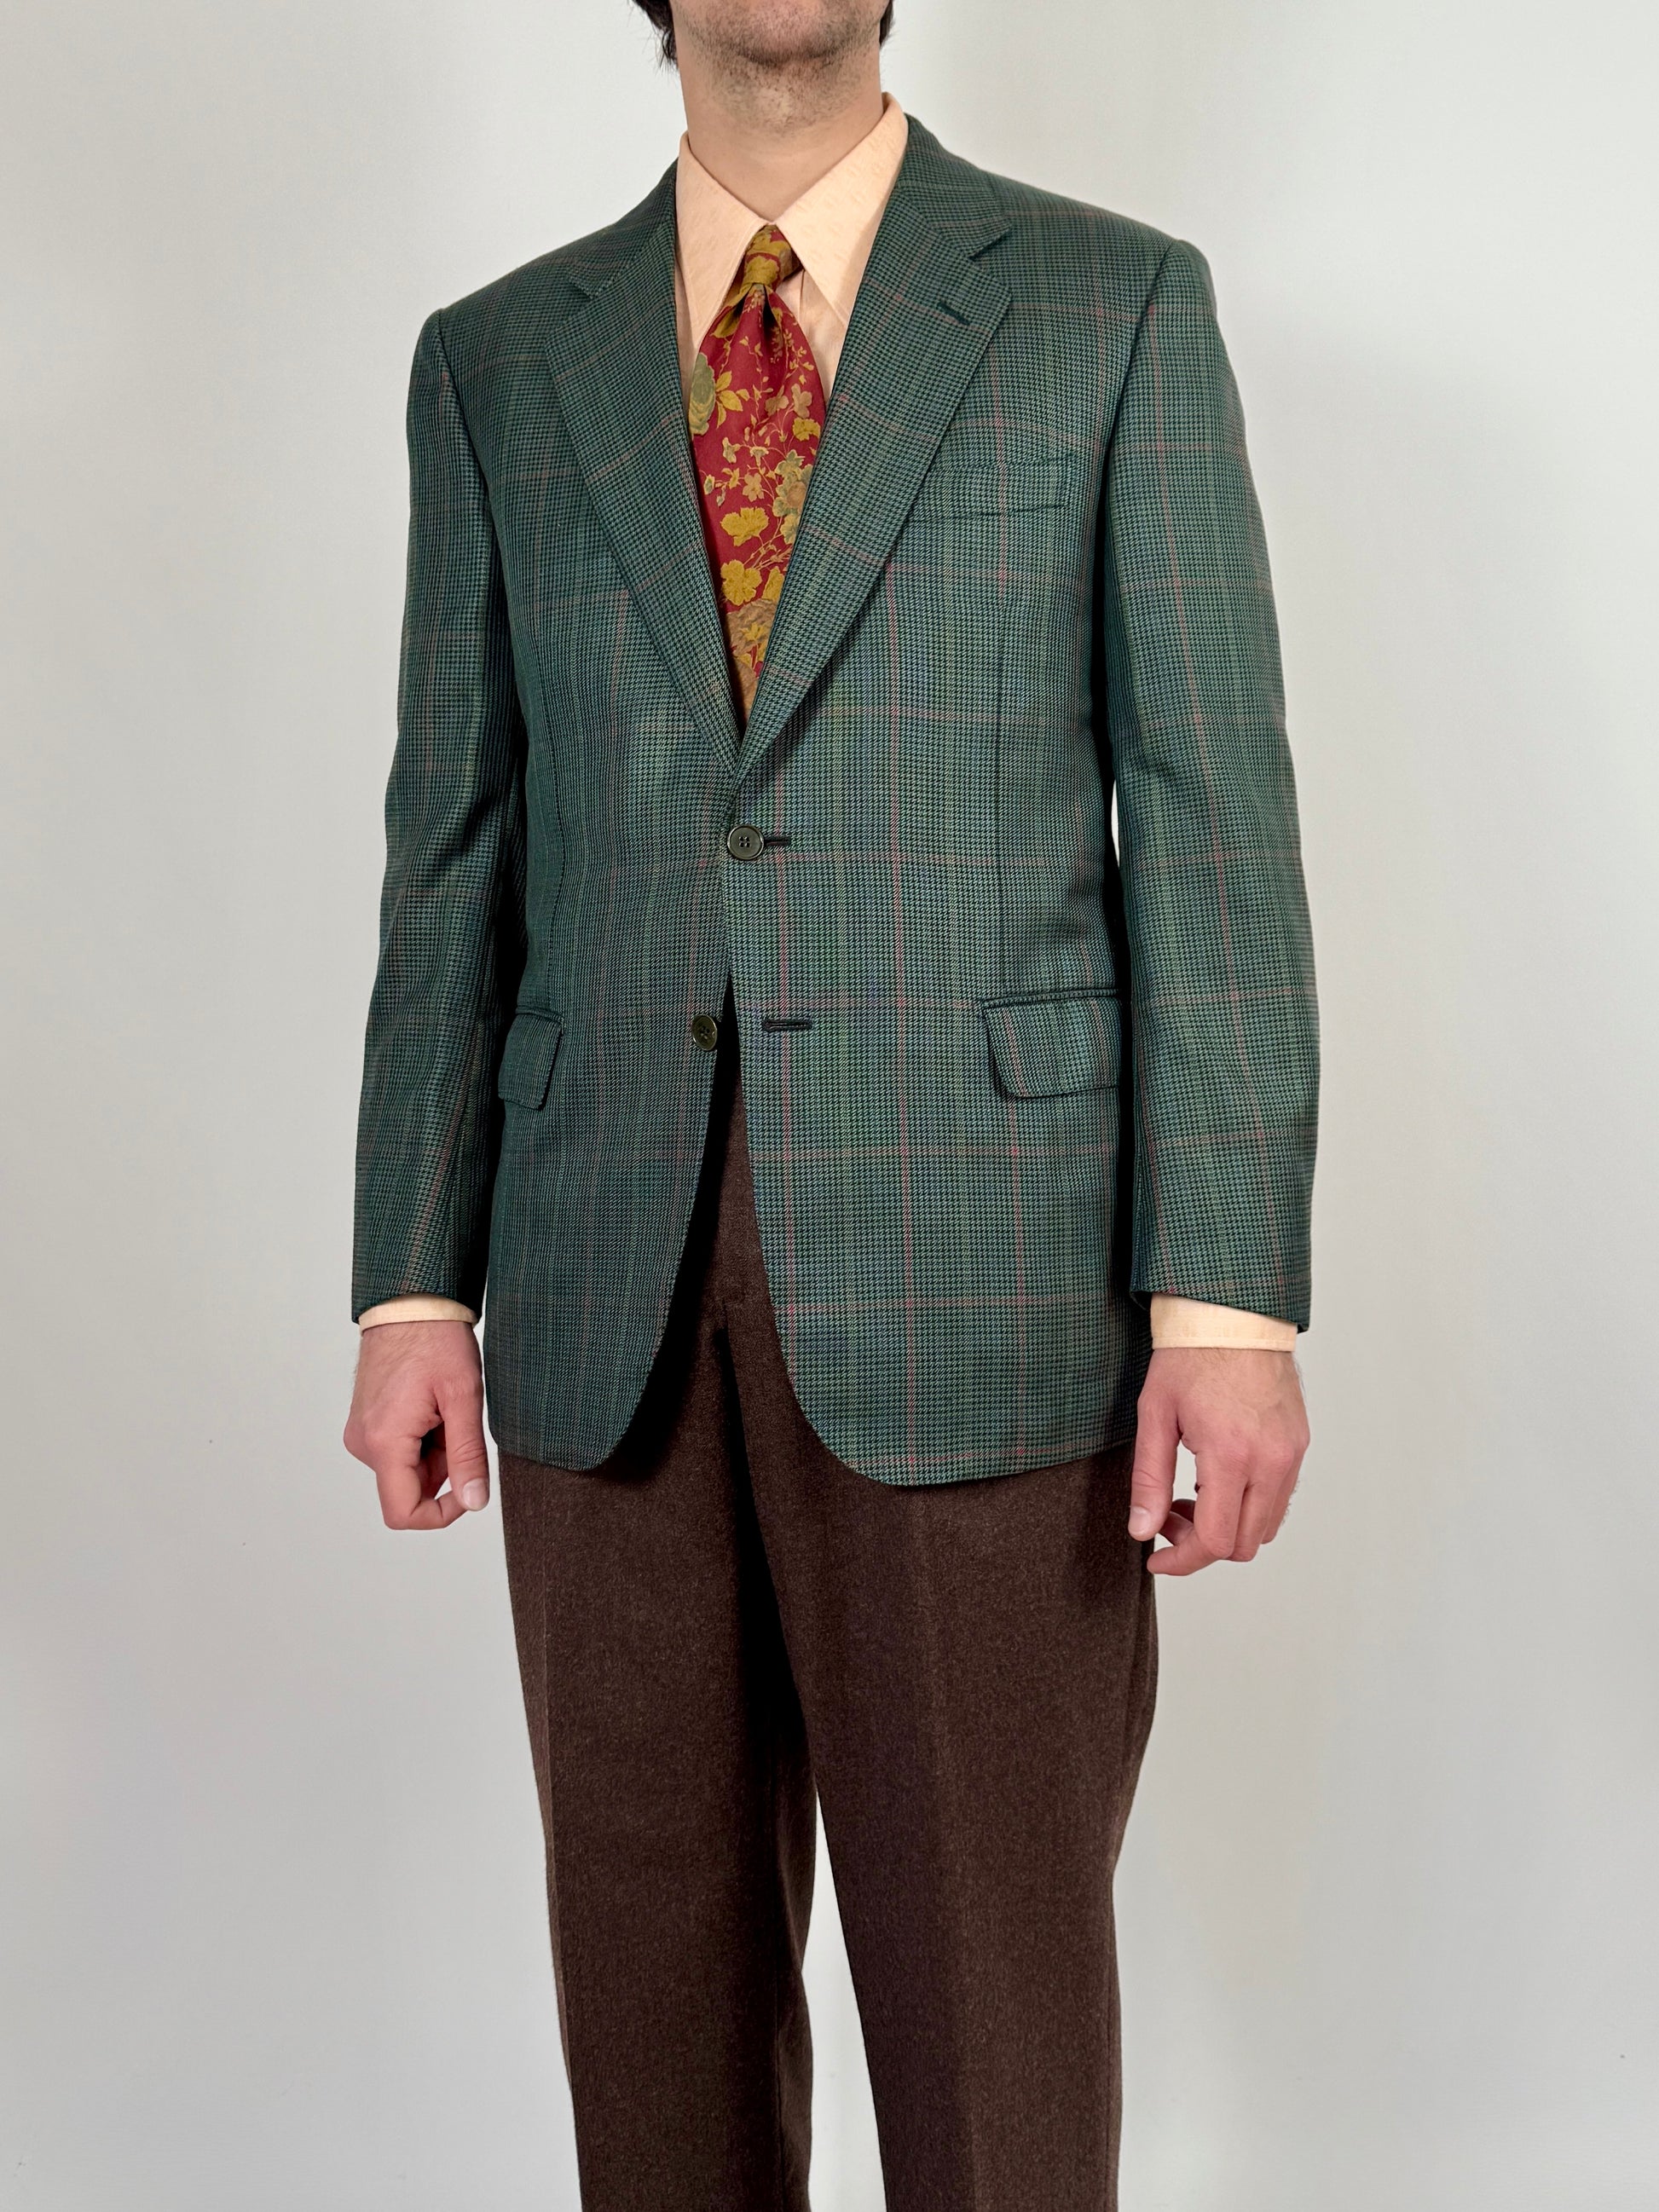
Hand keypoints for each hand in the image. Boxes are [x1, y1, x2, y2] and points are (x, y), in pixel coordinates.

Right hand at [344, 1321, 490, 1529]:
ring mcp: (362, 1433)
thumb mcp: (463, 1399)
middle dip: (444, 1468)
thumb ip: (468, 1456)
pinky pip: (398, 1451)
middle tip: (459, 1423)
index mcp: (384, 1441)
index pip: (404, 1512)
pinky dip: (423, 1439)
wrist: (409, 1302)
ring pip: (407, 1469)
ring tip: (446, 1408)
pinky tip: (433, 1405)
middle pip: (410, 1488)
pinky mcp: (366, 1423)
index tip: (469, 1488)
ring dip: (435, 1451)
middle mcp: (364, 1444)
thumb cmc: (436, 1341)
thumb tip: (474, 1503)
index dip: (441, 1513)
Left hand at [1128, 1347, 1307, 1575]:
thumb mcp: (1155, 1415)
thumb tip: (1143, 1531)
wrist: (1233, 1316)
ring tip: (1193, 1496)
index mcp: (1230, 1454)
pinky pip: (1280, 1500)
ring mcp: (1290, 1454)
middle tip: (1169, 1516)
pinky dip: (1249, 1507)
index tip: (1156, 1558)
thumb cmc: (1190, 1358)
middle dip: (1202, 1546)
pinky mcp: (1299, 1446)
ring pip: (1266, 1528)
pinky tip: (1219, 1480)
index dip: (1182, 1561)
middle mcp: (1270, 1460)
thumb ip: (1149, 1479)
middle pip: (1244, 1545)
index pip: (1216, 1541)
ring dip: (1228, 1528)